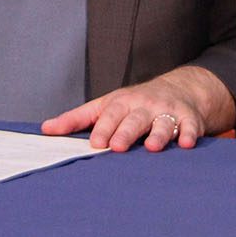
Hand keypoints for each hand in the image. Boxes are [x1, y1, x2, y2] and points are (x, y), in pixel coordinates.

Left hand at [40, 66, 235, 151]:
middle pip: (135, 119)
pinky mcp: (189, 119)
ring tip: (152, 146)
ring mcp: (168, 111)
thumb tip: (45, 130)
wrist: (180, 89)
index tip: (95, 143)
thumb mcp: (105, 105)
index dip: (103, 128)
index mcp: (123, 103)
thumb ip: (77, 119)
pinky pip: (190, 126)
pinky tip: (187, 143)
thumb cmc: (134, 103)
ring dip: (158, 134)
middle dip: (126, 132)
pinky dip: (190, 134)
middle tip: (117, 147)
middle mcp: (145, 105)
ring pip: (163, 123)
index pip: (111, 115)